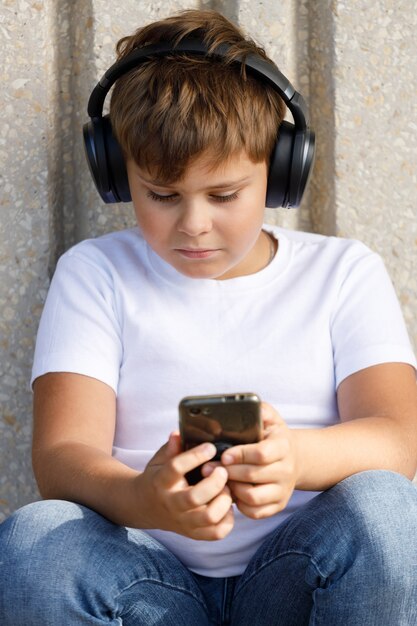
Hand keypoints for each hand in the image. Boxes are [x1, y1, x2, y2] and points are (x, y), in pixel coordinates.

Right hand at [138, 432, 233, 539]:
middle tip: (223, 471)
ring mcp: (183, 521)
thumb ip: (170, 448)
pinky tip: (226, 505)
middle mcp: (171, 503)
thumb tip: (178, 433)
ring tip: (227, 489)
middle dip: (215, 482)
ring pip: (208, 517)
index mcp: (161, 481)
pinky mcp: (193, 534)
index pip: (176, 468)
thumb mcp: (159, 460)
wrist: (145, 507)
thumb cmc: (159, 478)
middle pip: (195, 497)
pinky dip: (228, 519)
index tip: (210, 447)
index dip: (195, 456)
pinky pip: (216, 533)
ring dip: (224, 501)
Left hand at [205, 403, 296, 518]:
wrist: (294, 458)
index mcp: (283, 445)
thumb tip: (243, 405)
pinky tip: (232, 492)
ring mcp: (283, 490)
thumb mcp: (270, 417)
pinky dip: (240, 504)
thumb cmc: (273, 435)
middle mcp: (286, 469)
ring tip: (220, 480)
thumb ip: (258, 409)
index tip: (223, 454)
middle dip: (227, 472)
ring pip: (253, 496)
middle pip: (253, 475)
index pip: (261, 453)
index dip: (239, 455)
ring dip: (232, 489)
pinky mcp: (278, 505)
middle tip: (208, 468)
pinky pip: (255, 512)